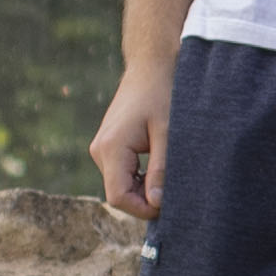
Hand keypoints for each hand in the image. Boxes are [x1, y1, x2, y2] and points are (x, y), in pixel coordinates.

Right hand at [89, 59, 173, 219]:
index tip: (169, 207)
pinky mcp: (109, 146)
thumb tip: (157, 203)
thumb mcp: (168, 132)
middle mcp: (100, 150)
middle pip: (118, 193)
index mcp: (111, 148)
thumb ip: (161, 169)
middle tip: (175, 194)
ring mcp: (102, 148)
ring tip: (169, 178)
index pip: (118, 196)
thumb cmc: (162, 94)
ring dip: (144, 189)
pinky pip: (122, 173)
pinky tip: (160, 170)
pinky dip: (140, 178)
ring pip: (120, 184)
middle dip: (145, 200)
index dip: (142, 209)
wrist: (150, 66)